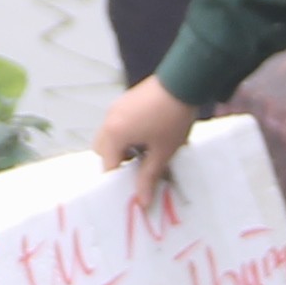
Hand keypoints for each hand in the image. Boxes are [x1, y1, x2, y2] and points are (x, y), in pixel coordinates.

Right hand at [92, 78, 204, 202]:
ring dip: (121, 147)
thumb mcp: (162, 152)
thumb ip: (149, 178)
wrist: (183, 81)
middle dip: (116, 162)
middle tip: (138, 167)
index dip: (119, 181)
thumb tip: (142, 203)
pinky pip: (117, 123)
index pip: (108, 167)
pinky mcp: (124, 100)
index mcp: (114, 135)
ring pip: (109, 136)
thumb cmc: (172, 120)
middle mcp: (109, 120)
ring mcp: (115, 108)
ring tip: (146, 150)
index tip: (134, 188)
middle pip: (102, 150)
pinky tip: (148, 133)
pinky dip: (125, 133)